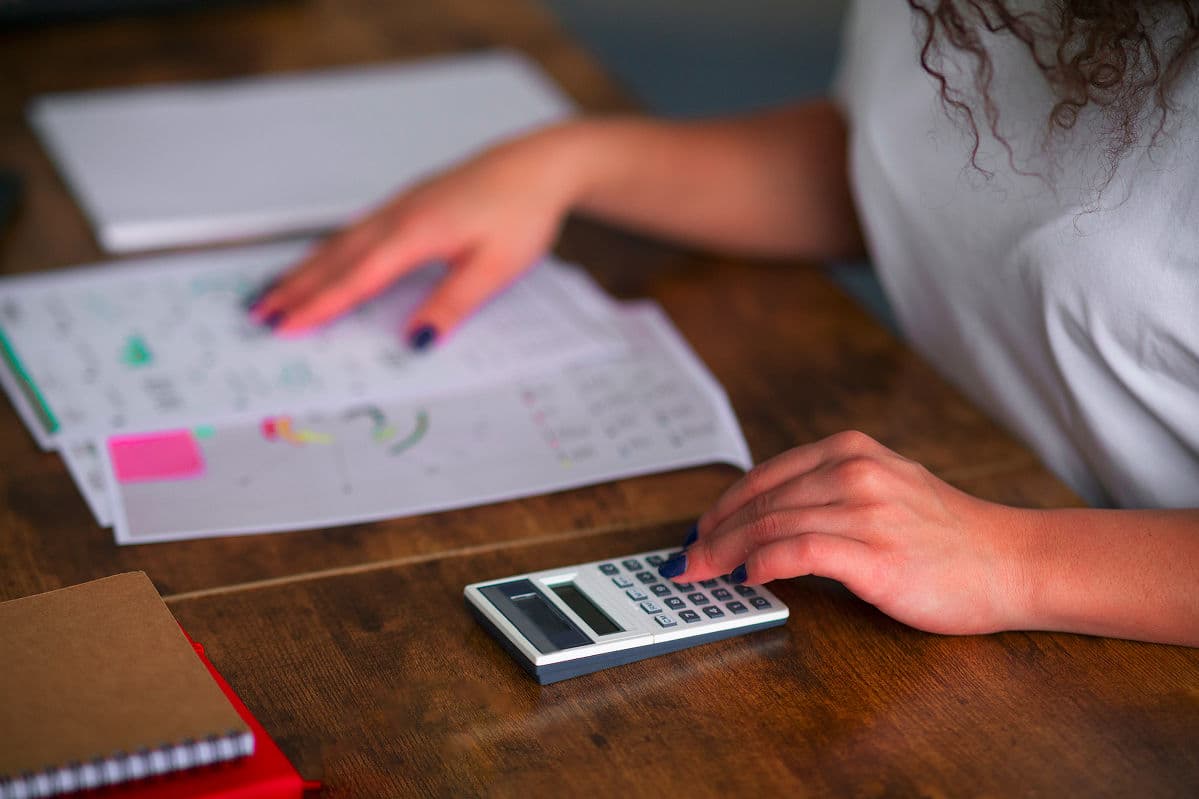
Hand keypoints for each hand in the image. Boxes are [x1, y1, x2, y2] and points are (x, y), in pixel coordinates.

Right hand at [248, 127, 578, 344]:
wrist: (539, 164)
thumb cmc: (522, 211)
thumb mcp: (495, 267)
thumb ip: (452, 304)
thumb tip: (415, 341)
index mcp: (416, 233)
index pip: (357, 278)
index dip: (319, 306)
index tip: (286, 327)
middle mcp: (399, 216)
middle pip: (335, 258)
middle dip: (295, 288)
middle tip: (258, 314)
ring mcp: (401, 205)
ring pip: (341, 242)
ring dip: (306, 268)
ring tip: (275, 291)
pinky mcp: (409, 202)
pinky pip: (357, 230)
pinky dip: (330, 249)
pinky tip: (322, 258)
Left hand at [658, 431, 1032, 634]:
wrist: (1010, 561)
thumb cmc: (948, 534)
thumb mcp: (885, 486)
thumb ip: (828, 492)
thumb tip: (765, 521)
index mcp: (851, 451)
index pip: (763, 477)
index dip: (722, 507)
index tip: (698, 532)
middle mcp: (854, 473)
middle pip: (759, 503)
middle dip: (712, 534)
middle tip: (686, 561)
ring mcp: (865, 512)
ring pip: (770, 527)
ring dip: (726, 553)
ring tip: (704, 574)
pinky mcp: (874, 555)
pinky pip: (799, 553)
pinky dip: (764, 565)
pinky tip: (749, 578)